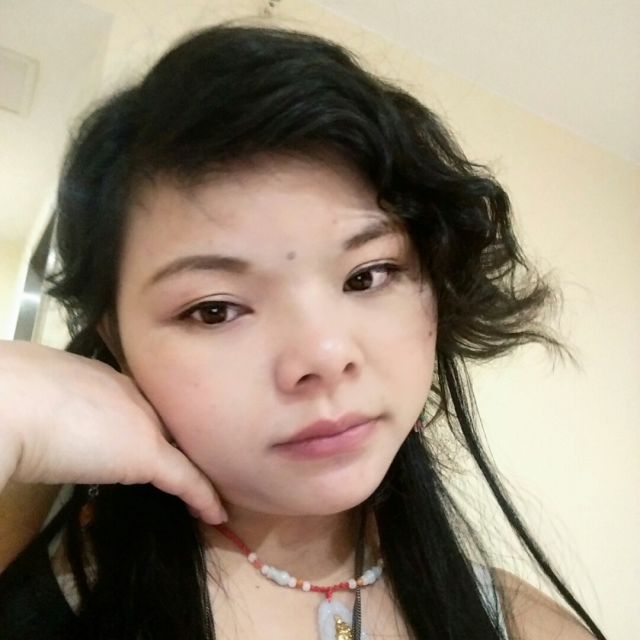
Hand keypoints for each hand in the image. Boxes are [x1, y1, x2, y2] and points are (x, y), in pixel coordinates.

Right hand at [0, 339, 226, 523]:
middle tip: (195, 463)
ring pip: (182, 448)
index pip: (142, 406)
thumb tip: (58, 427)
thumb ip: (66, 408)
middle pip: (168, 423)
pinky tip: (215, 513)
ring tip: (209, 485)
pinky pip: (185, 479)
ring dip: (194, 467)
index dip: (152, 426)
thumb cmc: (16, 399)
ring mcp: (144, 422)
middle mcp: (135, 394)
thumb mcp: (44, 396)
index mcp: (109, 379)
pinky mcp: (147, 455)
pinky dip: (202, 497)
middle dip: (181, 443)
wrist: (9, 403)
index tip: (160, 440)